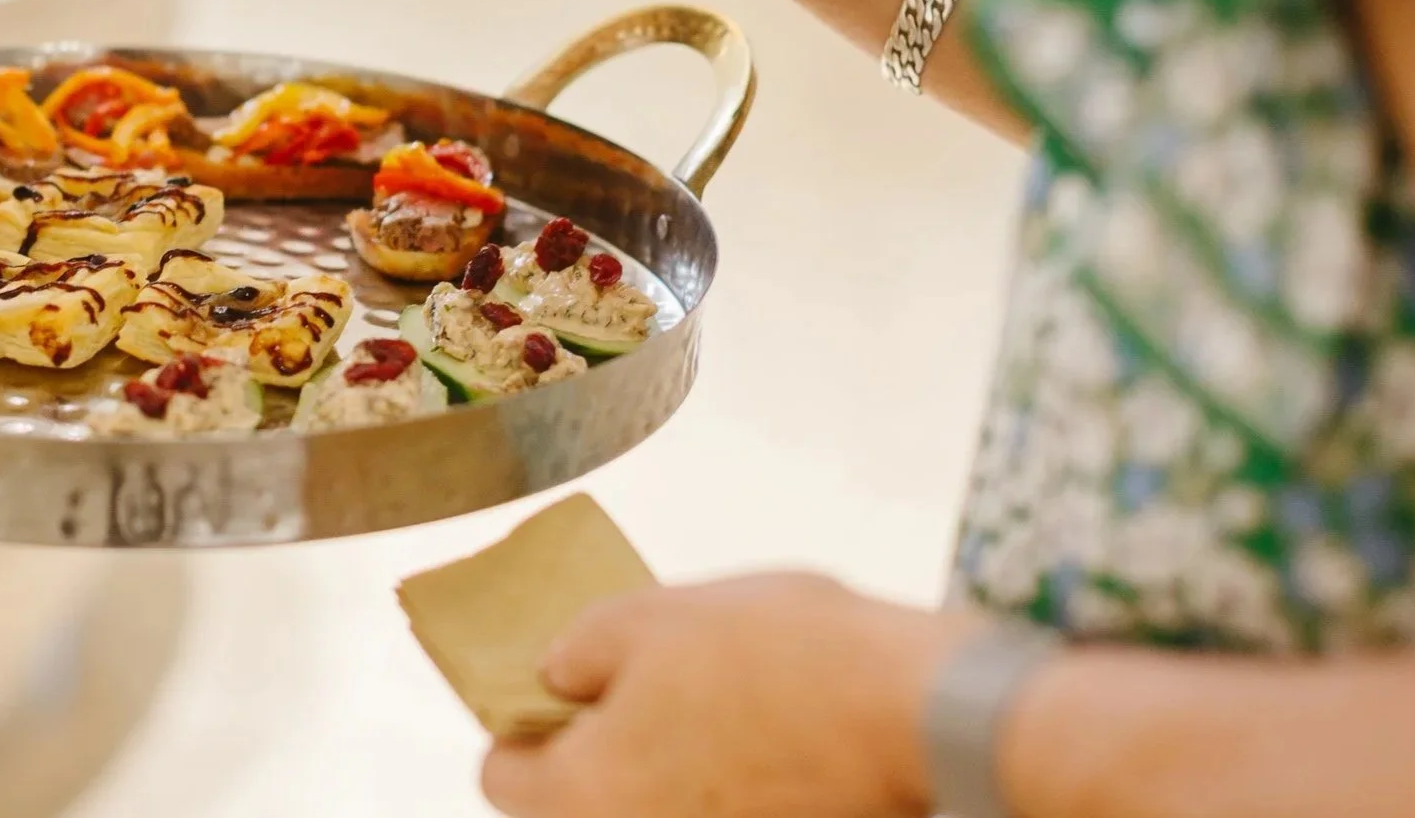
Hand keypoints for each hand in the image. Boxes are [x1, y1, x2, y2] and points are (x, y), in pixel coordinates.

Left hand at [480, 574, 976, 817]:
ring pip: (649, 805)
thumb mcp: (651, 615)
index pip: (501, 776)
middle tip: (637, 678)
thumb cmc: (782, 658)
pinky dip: (720, 780)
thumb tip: (558, 673)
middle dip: (596, 742)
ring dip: (661, 760)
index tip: (556, 683)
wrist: (913, 713)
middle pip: (577, 799)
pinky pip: (711, 810)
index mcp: (583, 794)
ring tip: (709, 695)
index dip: (520, 719)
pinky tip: (758, 728)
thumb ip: (579, 648)